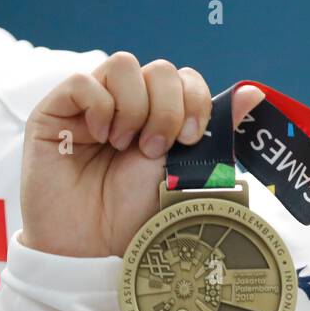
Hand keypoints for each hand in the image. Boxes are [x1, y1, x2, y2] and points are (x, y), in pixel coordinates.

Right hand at [19, 52, 263, 258]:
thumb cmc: (136, 212)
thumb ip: (216, 131)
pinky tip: (99, 137)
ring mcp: (91, 104)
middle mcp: (127, 102)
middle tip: (157, 149)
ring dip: (135, 107)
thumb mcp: (185, 170)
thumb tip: (254, 93)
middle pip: (160, 69)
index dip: (194, 100)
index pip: (185, 78)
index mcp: (160, 114)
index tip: (190, 138)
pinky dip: (99, 106)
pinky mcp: (55, 111)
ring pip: (123, 64)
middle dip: (168, 108)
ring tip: (126, 145)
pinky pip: (82, 81)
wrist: (92, 246)